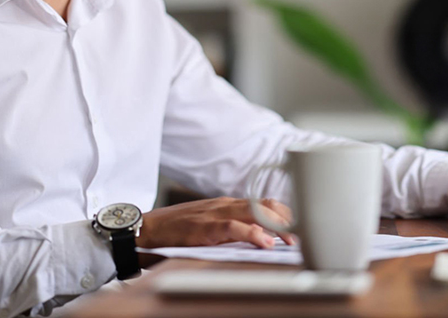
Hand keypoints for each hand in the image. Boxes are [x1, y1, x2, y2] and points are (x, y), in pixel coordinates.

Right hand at [137, 196, 296, 248]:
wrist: (146, 228)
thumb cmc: (177, 230)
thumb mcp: (209, 226)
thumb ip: (232, 230)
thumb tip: (260, 240)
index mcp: (227, 205)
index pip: (264, 204)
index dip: (285, 215)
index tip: (300, 228)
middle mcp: (224, 206)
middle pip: (265, 205)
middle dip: (287, 220)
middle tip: (301, 237)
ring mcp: (214, 214)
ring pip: (254, 212)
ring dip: (276, 225)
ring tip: (290, 240)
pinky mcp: (204, 227)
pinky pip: (232, 226)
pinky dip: (251, 233)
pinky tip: (264, 242)